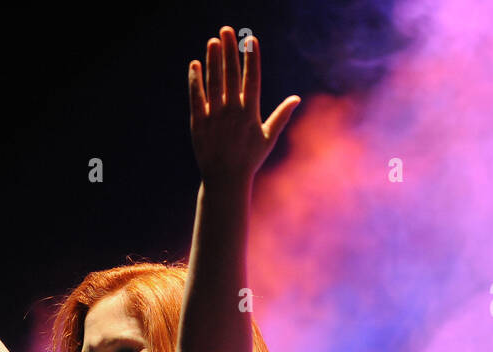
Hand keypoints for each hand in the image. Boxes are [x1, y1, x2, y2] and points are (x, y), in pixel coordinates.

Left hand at [188, 26, 300, 185]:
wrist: (225, 180)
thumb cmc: (250, 158)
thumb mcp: (268, 138)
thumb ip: (281, 116)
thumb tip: (297, 98)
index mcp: (250, 114)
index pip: (252, 79)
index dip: (251, 59)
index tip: (250, 40)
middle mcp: (232, 113)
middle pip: (231, 75)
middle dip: (229, 51)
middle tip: (227, 30)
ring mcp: (214, 117)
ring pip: (213, 83)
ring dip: (212, 61)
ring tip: (213, 41)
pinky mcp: (198, 123)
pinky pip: (196, 97)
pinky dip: (195, 81)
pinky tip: (195, 64)